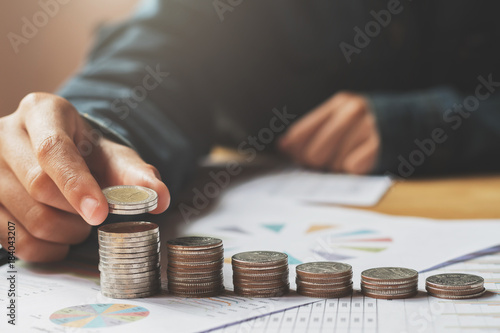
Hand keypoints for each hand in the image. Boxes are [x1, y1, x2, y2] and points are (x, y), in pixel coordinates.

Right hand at [0, 93, 169, 261]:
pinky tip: (60, 238)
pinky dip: (44, 248)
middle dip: (76, 212)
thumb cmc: (85, 153)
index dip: (78, 186)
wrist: (56, 154)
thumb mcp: (113, 155)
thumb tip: (160, 197)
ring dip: (63, 233)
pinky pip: (11, 239)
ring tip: (79, 224)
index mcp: (42, 111)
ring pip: (24, 217)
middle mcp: (5, 134)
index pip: (54, 150)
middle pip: (39, 187)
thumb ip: (137, 174)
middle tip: (96, 216)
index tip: (101, 214)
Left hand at [278, 91, 379, 173]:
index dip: (294, 150)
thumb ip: (318, 128)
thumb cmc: (374, 122)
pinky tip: (364, 159)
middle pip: (313, 154)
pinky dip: (356, 169)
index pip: (301, 132)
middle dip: (317, 164)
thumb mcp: (347, 115)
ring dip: (339, 167)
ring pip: (333, 164)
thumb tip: (284, 146)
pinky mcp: (379, 144)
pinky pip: (352, 168)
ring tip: (352, 155)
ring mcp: (366, 127)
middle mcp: (351, 111)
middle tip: (327, 162)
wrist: (418, 117)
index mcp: (339, 103)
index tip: (293, 157)